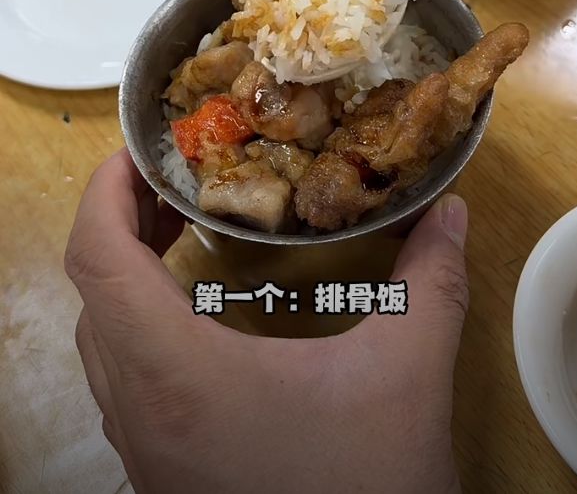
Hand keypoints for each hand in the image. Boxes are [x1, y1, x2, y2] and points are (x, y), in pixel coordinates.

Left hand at [65, 149, 468, 493]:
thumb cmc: (367, 485)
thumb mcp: (409, 374)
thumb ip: (430, 282)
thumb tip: (448, 211)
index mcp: (179, 372)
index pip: (98, 259)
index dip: (105, 191)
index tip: (141, 153)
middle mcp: (140, 409)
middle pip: (92, 291)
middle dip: (121, 221)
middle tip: (175, 182)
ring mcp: (140, 448)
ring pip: (99, 339)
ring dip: (124, 273)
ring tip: (180, 233)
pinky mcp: (156, 473)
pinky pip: (118, 378)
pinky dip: (136, 322)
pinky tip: (193, 314)